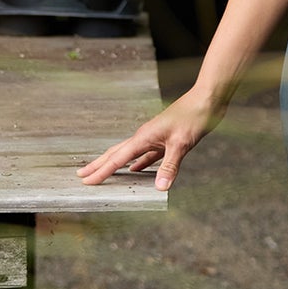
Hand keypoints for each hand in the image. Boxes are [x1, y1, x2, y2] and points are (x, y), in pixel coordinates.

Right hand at [76, 88, 223, 191]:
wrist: (206, 100)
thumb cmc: (193, 117)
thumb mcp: (182, 144)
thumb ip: (169, 166)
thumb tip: (160, 188)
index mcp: (143, 137)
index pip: (117, 159)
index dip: (101, 171)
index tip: (86, 181)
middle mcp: (144, 136)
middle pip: (116, 154)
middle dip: (98, 165)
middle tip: (81, 175)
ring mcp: (154, 138)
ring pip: (129, 154)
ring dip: (115, 164)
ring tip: (103, 172)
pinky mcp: (165, 140)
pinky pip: (146, 155)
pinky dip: (139, 164)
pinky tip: (136, 170)